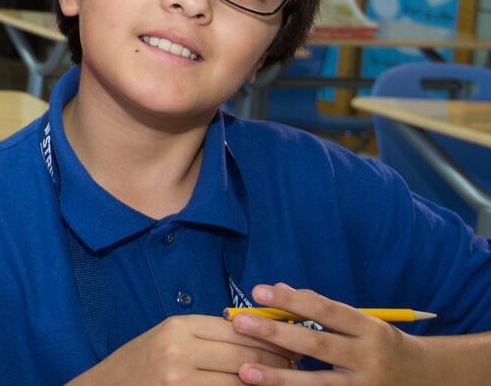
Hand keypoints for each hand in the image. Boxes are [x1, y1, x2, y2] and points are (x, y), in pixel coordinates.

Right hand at [71, 315, 299, 384]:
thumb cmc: (140, 365)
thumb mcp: (168, 338)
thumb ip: (206, 335)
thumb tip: (258, 334)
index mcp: (178, 327)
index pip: (240, 329)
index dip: (271, 337)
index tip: (290, 343)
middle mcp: (180, 352)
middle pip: (247, 357)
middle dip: (279, 363)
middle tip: (296, 365)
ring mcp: (182, 381)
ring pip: (243, 383)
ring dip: (267, 383)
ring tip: (283, 381)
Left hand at [231, 283, 424, 383]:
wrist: (425, 380)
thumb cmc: (382, 345)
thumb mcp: (361, 322)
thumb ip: (322, 308)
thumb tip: (279, 289)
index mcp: (369, 329)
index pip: (325, 310)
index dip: (291, 300)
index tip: (258, 291)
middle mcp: (368, 358)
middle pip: (316, 344)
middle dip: (275, 333)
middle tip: (240, 323)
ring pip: (316, 383)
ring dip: (278, 377)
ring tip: (245, 370)